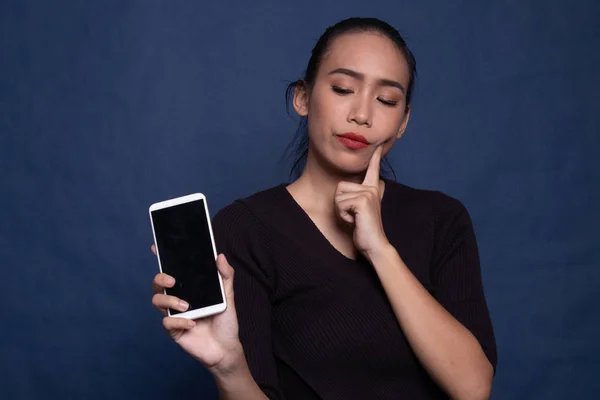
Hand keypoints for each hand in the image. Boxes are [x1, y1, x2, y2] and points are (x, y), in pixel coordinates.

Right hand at [150, 244, 242, 374]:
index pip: (173, 271)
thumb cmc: (225, 321)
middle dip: (160, 279)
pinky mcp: (173, 330)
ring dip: (170, 301)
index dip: (162, 258)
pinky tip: (192, 324)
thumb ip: (225, 276)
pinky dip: (179, 321)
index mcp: (189, 288)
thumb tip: (220, 256)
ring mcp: (174, 314)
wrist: (226, 348)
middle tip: (172, 281)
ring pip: (157, 301)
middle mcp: (178, 299)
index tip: (155, 247)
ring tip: (186, 306)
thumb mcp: (228, 296)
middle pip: (158, 284)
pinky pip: (167, 322)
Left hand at [334, 145, 389, 259]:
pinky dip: (343, 216)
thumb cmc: (364, 230)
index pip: (373, 169)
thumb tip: (344, 192)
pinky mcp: (362, 201)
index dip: (375, 157)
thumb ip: (355, 199)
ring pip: (338, 196)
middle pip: (339, 187)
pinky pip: (340, 204)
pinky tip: (355, 221)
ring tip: (355, 219)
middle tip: (354, 216)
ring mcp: (368, 194)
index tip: (379, 144)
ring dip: (341, 211)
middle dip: (340, 204)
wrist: (375, 245)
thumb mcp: (358, 211)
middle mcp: (372, 188)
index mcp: (372, 189)